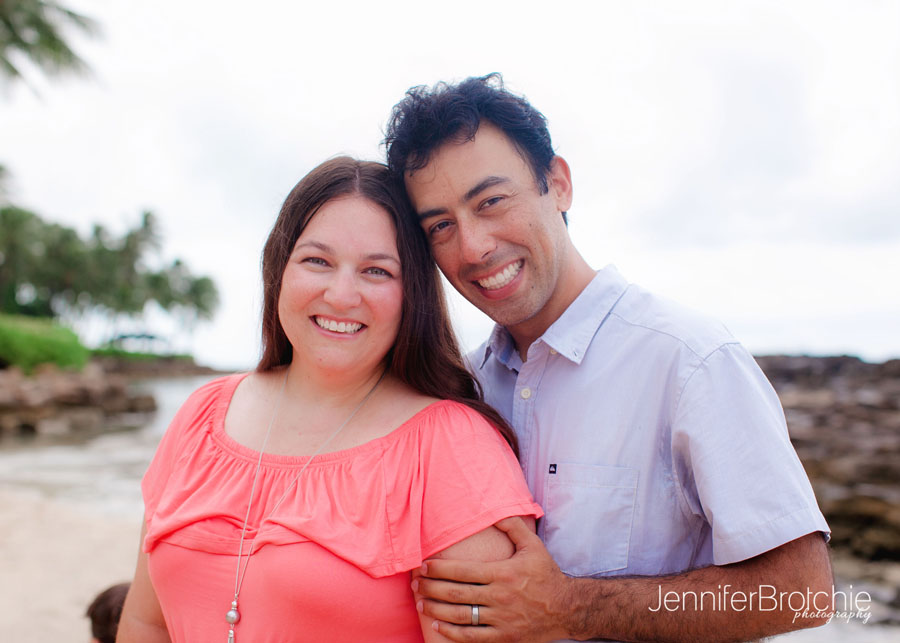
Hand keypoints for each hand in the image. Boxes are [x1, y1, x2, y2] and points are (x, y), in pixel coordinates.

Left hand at [414, 517, 571, 641]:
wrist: (567, 607)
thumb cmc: (546, 574)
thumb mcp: (533, 545)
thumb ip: (513, 526)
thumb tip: (494, 511)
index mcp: (502, 573)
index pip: (462, 570)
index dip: (439, 569)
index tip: (423, 567)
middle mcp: (499, 596)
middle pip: (455, 593)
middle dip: (430, 589)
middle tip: (415, 585)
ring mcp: (500, 618)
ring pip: (460, 616)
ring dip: (436, 610)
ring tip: (421, 604)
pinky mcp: (504, 636)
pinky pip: (472, 637)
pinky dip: (452, 633)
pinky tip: (438, 626)